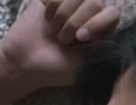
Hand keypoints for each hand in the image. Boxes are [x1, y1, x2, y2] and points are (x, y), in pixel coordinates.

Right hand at [0, 0, 119, 86]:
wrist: (23, 63)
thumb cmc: (55, 69)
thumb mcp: (83, 66)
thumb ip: (100, 50)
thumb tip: (109, 32)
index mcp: (101, 32)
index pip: (112, 14)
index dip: (97, 22)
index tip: (80, 38)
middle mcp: (89, 15)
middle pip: (94, 1)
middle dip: (75, 21)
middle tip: (62, 39)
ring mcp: (71, 5)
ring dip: (63, 13)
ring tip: (53, 30)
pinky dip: (50, 4)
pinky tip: (46, 17)